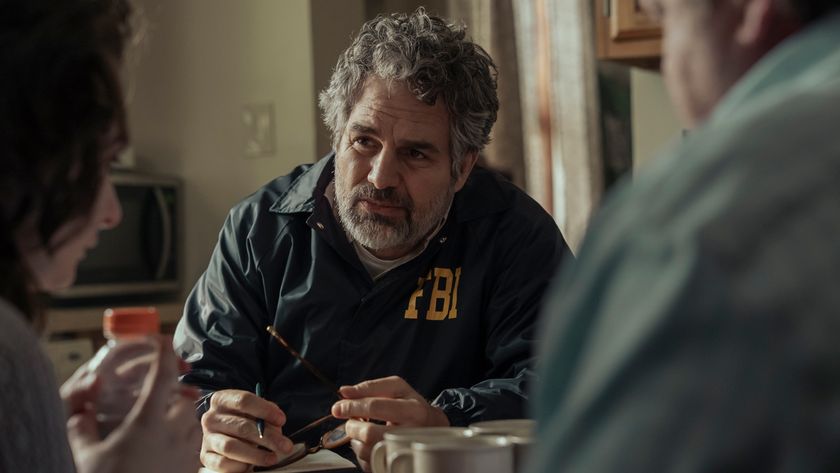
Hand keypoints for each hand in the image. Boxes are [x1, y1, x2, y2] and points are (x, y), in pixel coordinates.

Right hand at [62, 337, 202, 472]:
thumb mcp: (86, 456)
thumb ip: (81, 427)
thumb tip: (79, 411)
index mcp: (147, 421)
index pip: (163, 375)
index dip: (164, 354)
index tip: (163, 339)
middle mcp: (173, 432)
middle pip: (186, 398)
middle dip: (176, 392)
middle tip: (162, 393)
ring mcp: (187, 451)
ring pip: (194, 421)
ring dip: (183, 416)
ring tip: (166, 421)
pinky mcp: (192, 468)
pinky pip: (196, 445)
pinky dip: (187, 439)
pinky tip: (171, 447)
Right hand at [199, 389, 293, 472]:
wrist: (223, 431)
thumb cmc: (243, 418)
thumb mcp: (255, 410)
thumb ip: (266, 413)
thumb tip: (276, 423)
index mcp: (221, 400)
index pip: (243, 401)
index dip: (265, 410)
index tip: (282, 420)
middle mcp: (211, 418)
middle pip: (241, 427)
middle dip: (268, 438)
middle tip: (286, 446)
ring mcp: (207, 438)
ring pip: (231, 447)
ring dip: (256, 455)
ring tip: (273, 458)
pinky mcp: (206, 457)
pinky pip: (223, 464)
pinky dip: (240, 465)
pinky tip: (251, 466)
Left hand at [331, 376, 448, 471]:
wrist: (431, 427)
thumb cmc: (411, 405)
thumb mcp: (397, 388)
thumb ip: (370, 387)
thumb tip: (344, 392)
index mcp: (413, 410)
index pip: (375, 407)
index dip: (352, 406)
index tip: (338, 407)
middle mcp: (411, 433)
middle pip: (369, 433)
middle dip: (353, 426)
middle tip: (352, 421)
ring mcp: (404, 453)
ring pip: (366, 450)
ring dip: (356, 439)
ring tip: (364, 430)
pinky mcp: (395, 467)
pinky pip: (368, 462)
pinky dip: (362, 451)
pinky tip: (370, 442)